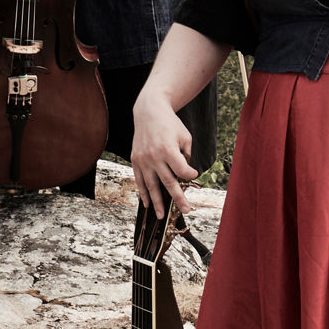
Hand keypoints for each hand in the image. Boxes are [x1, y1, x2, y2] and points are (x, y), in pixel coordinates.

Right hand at [128, 86, 192, 215]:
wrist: (149, 111)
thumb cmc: (170, 124)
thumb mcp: (185, 137)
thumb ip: (186, 156)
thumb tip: (185, 174)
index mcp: (168, 150)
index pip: (181, 171)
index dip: (189, 175)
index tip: (193, 174)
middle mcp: (154, 157)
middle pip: (168, 183)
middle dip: (178, 198)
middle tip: (186, 210)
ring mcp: (143, 160)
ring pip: (151, 186)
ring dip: (157, 202)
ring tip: (160, 216)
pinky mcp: (135, 160)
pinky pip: (139, 180)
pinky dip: (143, 192)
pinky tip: (147, 203)